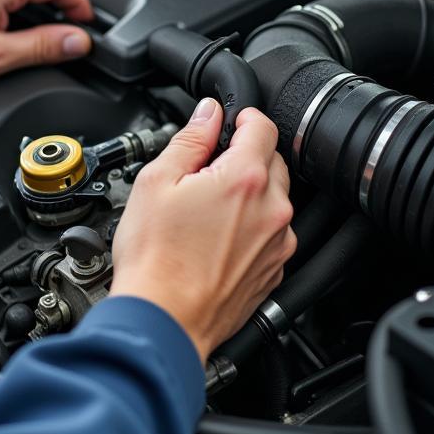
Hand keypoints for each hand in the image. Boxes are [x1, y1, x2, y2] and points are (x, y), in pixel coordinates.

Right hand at [110, 99, 295, 363]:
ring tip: (206, 210)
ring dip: (250, 193)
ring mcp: (278, 243)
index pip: (262, 125)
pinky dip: (252, 227)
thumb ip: (189, 140)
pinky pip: (272, 233)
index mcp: (244, 179)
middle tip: (206, 171)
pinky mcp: (275, 270)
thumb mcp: (157, 182)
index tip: (227, 122)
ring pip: (274, 199)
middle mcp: (272, 210)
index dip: (242, 116)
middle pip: (272, 160)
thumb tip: (208, 114)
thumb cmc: (155, 258)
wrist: (164, 320)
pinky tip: (216, 238)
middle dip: (244, 156)